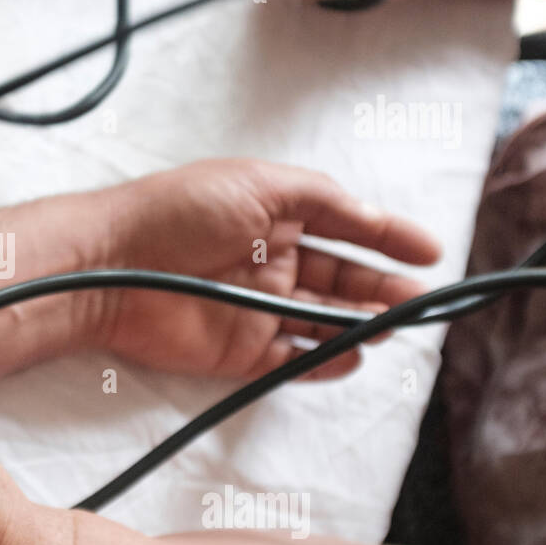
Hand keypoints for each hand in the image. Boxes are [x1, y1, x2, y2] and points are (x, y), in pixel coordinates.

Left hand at [86, 158, 440, 378]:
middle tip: (420, 298)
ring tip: (394, 324)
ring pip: (323, 322)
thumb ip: (319, 197)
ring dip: (361, 324)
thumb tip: (368, 212)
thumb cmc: (179, 211)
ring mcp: (256, 310)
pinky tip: (352, 356)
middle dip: (383, 288)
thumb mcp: (257, 182)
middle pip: (341, 280)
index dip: (389, 238)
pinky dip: (324, 362)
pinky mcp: (238, 352)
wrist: (114, 265)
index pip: (345, 227)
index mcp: (274, 218)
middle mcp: (270, 263)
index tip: (432, 250)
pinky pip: (291, 361)